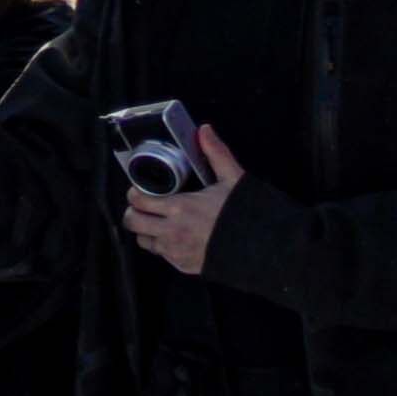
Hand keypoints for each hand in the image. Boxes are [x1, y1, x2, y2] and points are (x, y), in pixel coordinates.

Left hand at [119, 109, 247, 279]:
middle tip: (144, 207)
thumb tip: (204, 130)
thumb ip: (215, 153)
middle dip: (134, 213)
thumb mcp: (233, 179)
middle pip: (132, 223)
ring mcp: (175, 252)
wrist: (264, 247)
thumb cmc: (246, 212)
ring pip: (144, 241)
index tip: (140, 191)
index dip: (134, 194)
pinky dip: (164, 246)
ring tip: (161, 222)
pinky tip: (177, 236)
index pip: (138, 202)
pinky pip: (162, 255)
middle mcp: (171, 232)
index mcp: (179, 208)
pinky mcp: (182, 266)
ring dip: (148, 231)